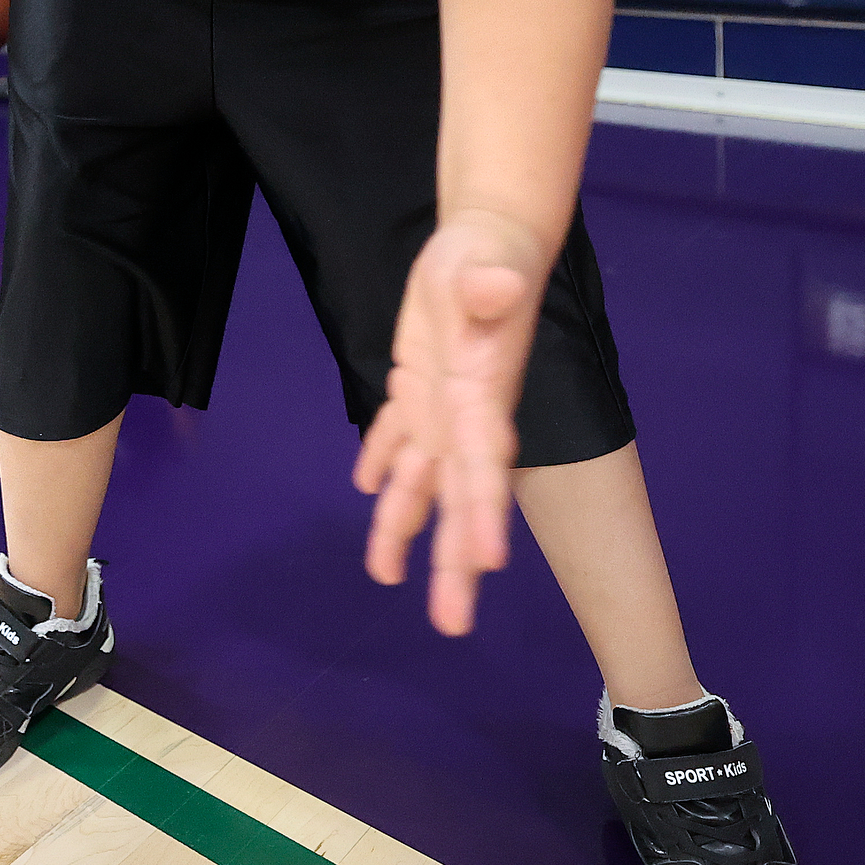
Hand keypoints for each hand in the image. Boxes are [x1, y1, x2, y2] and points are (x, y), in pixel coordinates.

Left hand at [353, 209, 545, 635]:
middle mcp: (467, 417)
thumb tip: (497, 289)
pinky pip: (399, 434)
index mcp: (486, 397)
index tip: (485, 563)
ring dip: (404, 526)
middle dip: (454, 561)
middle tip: (451, 625)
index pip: (486, 464)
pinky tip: (366, 486)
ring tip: (381, 575)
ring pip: (423, 481)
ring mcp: (442, 407)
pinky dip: (383, 460)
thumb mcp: (490, 266)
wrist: (491, 240)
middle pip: (461, 499)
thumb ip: (491, 287)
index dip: (484, 512)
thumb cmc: (493, 255)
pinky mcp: (419, 386)